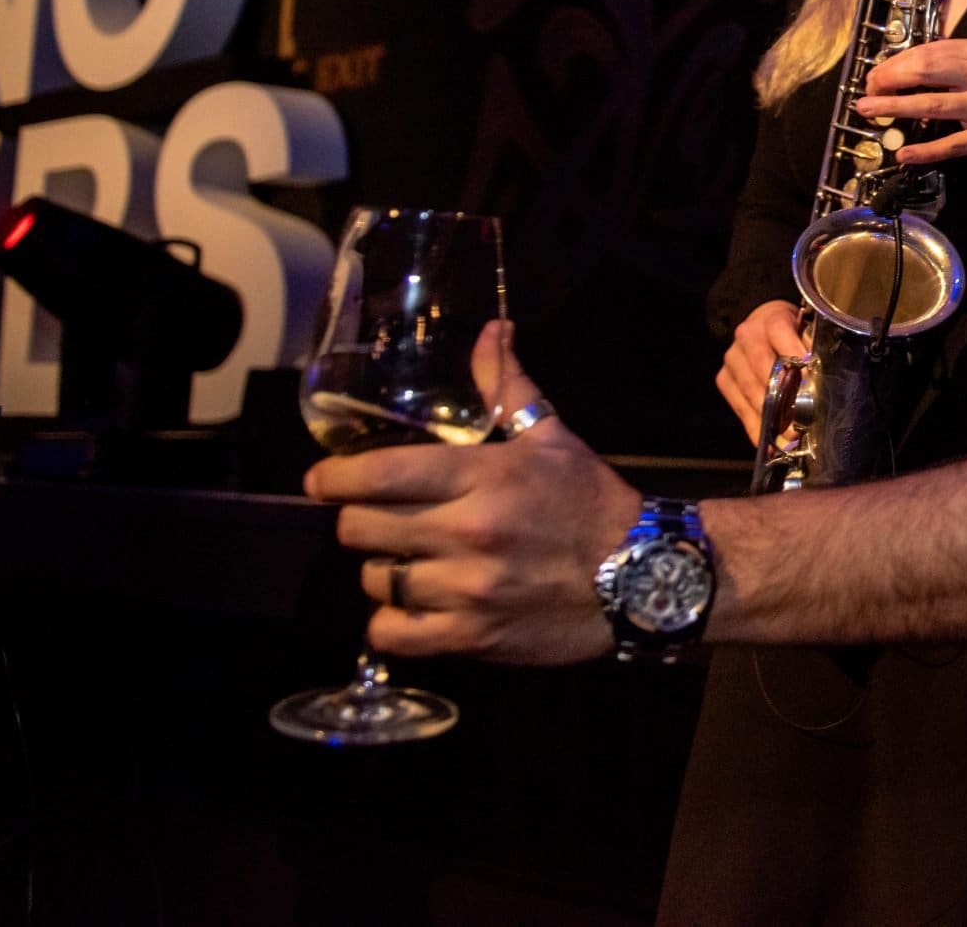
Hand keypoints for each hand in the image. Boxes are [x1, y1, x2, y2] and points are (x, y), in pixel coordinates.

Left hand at [305, 321, 639, 664]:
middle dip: (359, 520)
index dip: (334, 477)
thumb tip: (492, 329)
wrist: (644, 576)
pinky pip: (392, 634)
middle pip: (359, 529)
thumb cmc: (591, 501)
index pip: (376, 474)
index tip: (322, 480)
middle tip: (377, 518)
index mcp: (483, 478)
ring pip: (374, 580)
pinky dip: (393, 622)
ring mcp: (467, 590)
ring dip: (384, 570)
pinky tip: (413, 607)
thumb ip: (507, 386)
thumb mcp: (553, 437)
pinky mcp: (472, 637)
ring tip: (408, 562)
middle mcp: (468, 533)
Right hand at [719, 299, 807, 443]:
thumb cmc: (791, 331)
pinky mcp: (724, 378)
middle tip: (799, 423)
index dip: (795, 359)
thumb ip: (815, 347)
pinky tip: (769, 441)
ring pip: (750, 392)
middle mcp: (747, 337)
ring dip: (769, 417)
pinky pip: (740, 407)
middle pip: (762, 370)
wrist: (760, 325)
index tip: (810, 383)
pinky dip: (755, 427)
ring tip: (788, 436)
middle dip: (782, 399)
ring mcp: (733, 359)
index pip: (781, 335)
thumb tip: (827, 375)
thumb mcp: (806, 327)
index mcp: (772, 319)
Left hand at [855, 39, 966, 165]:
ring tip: (868, 110)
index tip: (874, 76)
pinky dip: (925, 150)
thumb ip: (943, 62)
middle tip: (867, 92)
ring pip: (933, 105)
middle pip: (926, 72)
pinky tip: (903, 153)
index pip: (926, 53)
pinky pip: (952, 145)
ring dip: (895, 108)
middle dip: (890, 81)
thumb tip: (893, 70)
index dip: (894, 64)